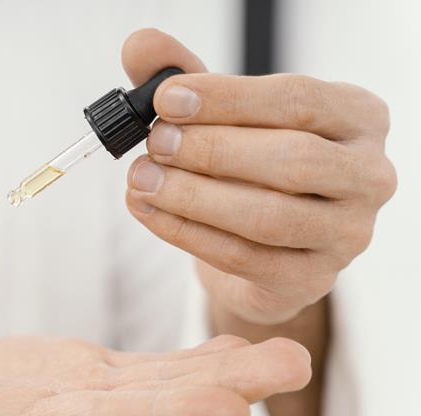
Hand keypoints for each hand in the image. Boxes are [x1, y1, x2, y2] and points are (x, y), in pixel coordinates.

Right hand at [0, 332, 310, 415]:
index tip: (225, 406)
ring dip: (222, 374)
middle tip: (287, 365)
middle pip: (146, 409)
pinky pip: (147, 374)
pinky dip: (192, 363)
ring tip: (284, 355)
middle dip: (215, 391)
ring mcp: (77, 403)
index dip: (156, 414)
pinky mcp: (83, 380)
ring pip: (158, 389)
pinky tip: (233, 352)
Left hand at [122, 29, 395, 323]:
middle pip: (290, 161)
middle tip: (154, 144)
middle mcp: (366, 175)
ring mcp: (346, 234)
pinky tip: (147, 211)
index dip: (227, 99)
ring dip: (192, 197)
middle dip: (210, 151)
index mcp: (356, 117)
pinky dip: (186, 233)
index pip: (297, 100)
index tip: (165, 99)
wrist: (266, 245)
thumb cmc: (252, 166)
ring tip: (141, 180)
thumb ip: (186, 77)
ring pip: (267, 217)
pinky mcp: (311, 278)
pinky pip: (242, 257)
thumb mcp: (224, 114)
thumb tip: (139, 45)